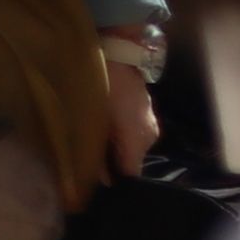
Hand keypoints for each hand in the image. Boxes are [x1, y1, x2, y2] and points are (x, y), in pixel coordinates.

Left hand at [99, 61, 162, 180]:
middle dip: (113, 166)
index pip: (131, 175)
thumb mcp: (92, 122)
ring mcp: (150, 125)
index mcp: (137, 141)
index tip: (97, 185)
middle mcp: (149, 137)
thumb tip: (100, 179)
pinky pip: (133, 135)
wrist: (119, 54)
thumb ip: (95, 152)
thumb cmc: (101, 88)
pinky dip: (120, 137)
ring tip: (94, 145)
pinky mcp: (147, 115)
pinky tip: (105, 131)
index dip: (115, 182)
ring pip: (132, 149)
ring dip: (116, 150)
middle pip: (131, 162)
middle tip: (89, 163)